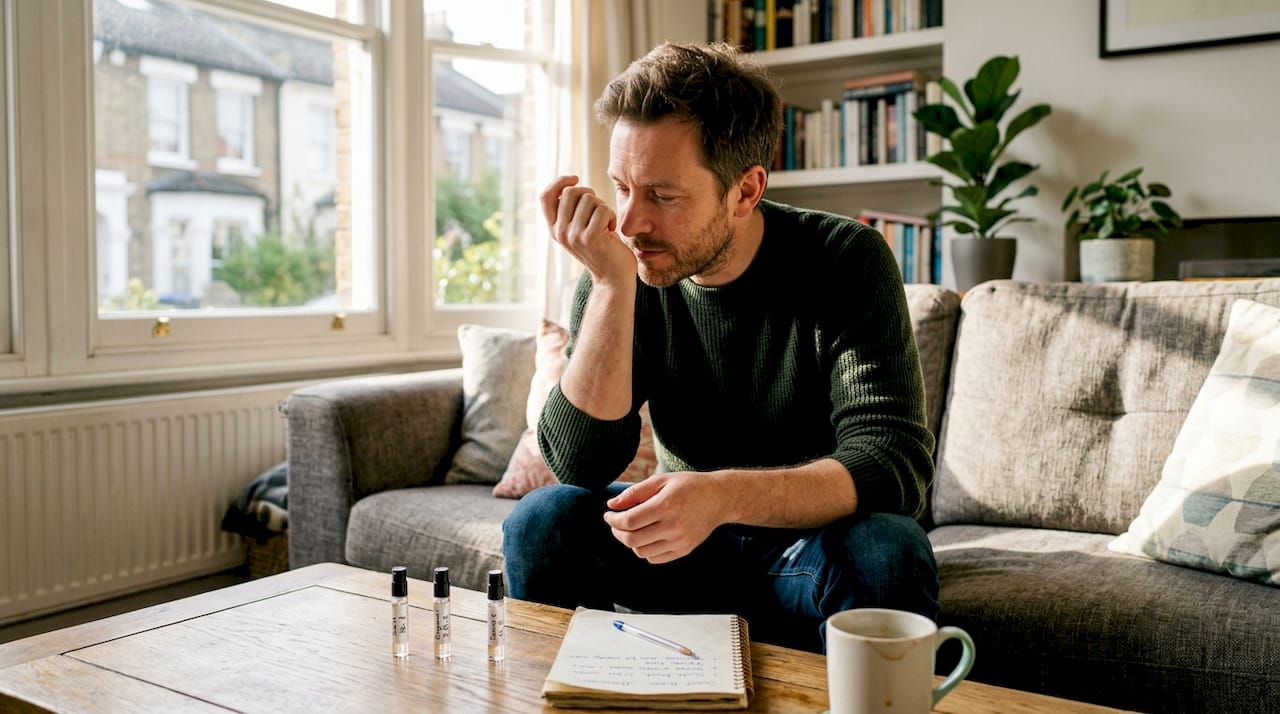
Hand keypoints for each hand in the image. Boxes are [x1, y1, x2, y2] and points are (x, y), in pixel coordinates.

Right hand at [540, 175, 635, 284]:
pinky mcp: (590, 237)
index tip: (575, 178)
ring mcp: (573, 235)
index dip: (559, 182)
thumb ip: (570, 211)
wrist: (613, 279)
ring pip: (589, 199)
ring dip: (603, 207)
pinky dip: (612, 216)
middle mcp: (560, 232)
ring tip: (606, 224)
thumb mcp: (579, 229)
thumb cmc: (602, 249)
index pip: (545, 196)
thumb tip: (570, 183)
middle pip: (570, 192)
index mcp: (554, 229)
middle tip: (599, 210)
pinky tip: (612, 231)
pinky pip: (603, 209)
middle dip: (589, 194)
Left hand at [602, 473, 725, 563]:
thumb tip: (612, 505)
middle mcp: (674, 526)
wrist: (719, 498)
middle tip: (615, 524)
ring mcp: (680, 540)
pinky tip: (646, 537)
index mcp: (667, 505)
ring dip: (630, 542)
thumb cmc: (688, 486)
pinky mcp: (684, 550)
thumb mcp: (661, 480)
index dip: (613, 520)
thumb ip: (634, 493)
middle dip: (617, 532)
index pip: (630, 520)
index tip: (609, 515)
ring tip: (632, 529)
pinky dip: (645, 550)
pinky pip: (655, 558)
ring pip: (641, 551)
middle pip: (632, 539)